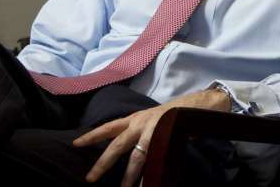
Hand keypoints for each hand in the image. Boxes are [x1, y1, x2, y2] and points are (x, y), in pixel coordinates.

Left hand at [72, 88, 230, 185]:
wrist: (204, 102)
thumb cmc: (179, 111)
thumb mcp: (156, 118)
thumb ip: (145, 131)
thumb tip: (138, 148)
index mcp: (138, 118)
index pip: (110, 126)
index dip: (92, 135)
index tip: (75, 143)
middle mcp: (143, 122)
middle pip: (117, 145)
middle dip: (103, 163)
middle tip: (90, 178)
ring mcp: (155, 129)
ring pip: (137, 156)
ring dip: (130, 175)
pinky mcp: (168, 136)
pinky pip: (156, 157)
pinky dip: (151, 172)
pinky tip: (148, 182)